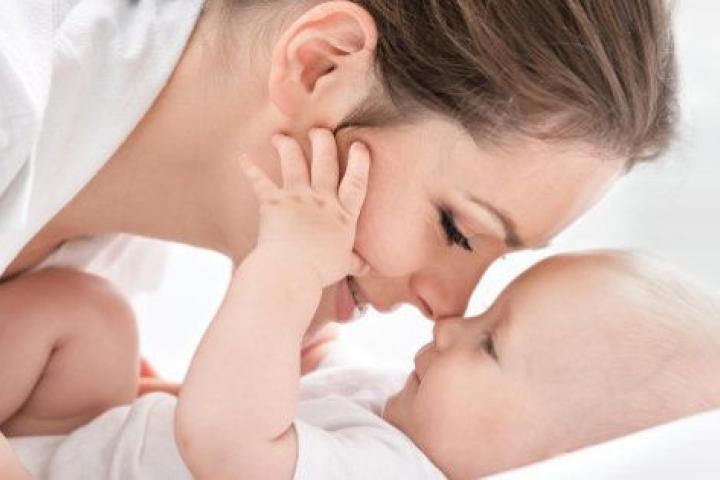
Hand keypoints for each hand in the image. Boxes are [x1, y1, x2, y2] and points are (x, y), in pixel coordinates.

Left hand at [240, 129, 369, 286]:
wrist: (291, 270)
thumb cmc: (319, 270)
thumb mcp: (343, 265)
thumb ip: (355, 262)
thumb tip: (367, 267)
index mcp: (343, 215)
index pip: (356, 183)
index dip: (359, 162)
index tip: (359, 145)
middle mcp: (322, 200)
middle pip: (325, 162)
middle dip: (323, 141)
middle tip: (319, 129)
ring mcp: (297, 198)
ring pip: (294, 162)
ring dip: (287, 146)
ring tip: (280, 137)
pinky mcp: (273, 202)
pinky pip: (260, 182)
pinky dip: (250, 169)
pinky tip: (243, 158)